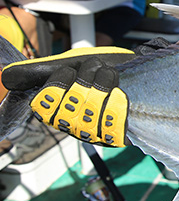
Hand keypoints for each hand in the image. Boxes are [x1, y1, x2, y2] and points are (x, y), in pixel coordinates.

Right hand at [2, 47, 135, 146]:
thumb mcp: (71, 64)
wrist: (144, 73)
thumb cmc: (105, 71)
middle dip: (85, 77)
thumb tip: (6, 77)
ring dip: (104, 82)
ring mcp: (95, 133)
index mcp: (58, 111)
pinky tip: (122, 91)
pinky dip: (117, 94)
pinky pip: (112, 116)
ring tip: (110, 76)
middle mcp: (73, 126)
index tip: (70, 71)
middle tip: (95, 70)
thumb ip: (39, 71)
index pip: (43, 105)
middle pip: (70, 102)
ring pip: (92, 105)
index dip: (58, 84)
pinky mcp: (116, 136)